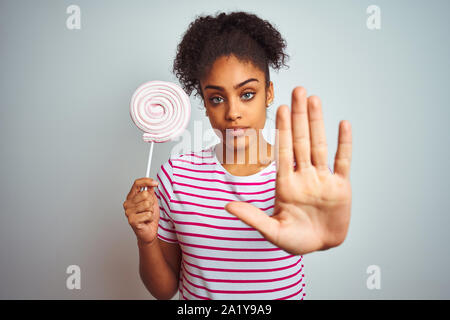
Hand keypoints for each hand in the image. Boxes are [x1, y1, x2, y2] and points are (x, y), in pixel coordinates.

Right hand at [123, 178, 159, 245]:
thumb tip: (151, 183)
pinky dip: (150, 217)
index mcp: (131, 197)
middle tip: (149, 209)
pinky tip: (146, 220)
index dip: (147, 181)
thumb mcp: (152, 202)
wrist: (149, 232)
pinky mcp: (132, 220)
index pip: (137, 184)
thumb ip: (150, 192)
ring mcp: (128, 212)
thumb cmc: (149, 217)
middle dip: (151, 202)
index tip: (156, 183)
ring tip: (147, 215)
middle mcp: (128, 203)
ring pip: (147, 204)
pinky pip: (148, 214)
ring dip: (151, 211)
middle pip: (144, 194)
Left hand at [225, 87, 352, 254]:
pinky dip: (344, 144)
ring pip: (320, 145)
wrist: (321, 246)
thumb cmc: (296, 240)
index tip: (279, 107)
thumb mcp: (272, 231)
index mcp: (286, 183)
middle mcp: (304, 176)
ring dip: (317, 122)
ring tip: (314, 99)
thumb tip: (226, 206)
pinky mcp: (341, 186)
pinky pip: (342, 161)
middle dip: (298, 116)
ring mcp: (322, 179)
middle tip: (297, 90)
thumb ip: (252, 217)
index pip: (283, 150)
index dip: (281, 129)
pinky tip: (343, 125)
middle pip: (301, 140)